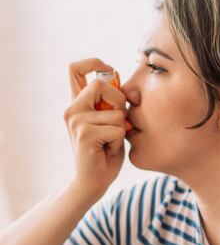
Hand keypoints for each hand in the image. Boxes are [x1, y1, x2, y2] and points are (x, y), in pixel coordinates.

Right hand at [64, 58, 128, 198]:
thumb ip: (111, 103)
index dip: (95, 63)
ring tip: (109, 142)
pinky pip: (117, 129)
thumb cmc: (105, 152)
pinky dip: (118, 141)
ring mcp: (76, 120)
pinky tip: (106, 150)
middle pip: (101, 84)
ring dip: (121, 129)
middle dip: (119, 101)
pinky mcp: (84, 133)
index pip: (76, 69)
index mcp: (77, 103)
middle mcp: (72, 109)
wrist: (93, 181)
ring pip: (116, 112)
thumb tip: (117, 77)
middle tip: (118, 123)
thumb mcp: (110, 123)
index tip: (109, 70)